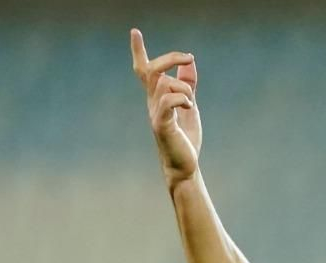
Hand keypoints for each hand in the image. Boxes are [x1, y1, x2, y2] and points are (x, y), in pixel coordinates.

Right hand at [130, 29, 200, 185]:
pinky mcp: (162, 125)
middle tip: (188, 57)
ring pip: (163, 84)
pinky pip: (168, 102)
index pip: (144, 70)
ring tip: (191, 102)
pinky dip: (181, 98)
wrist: (184, 166)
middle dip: (169, 58)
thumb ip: (188, 85)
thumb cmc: (185, 138)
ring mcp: (155, 113)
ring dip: (183, 87)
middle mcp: (152, 102)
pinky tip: (189, 107)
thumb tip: (189, 62)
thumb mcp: (189, 106)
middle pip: (153, 70)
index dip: (138, 51)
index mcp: (157, 97)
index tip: (134, 32)